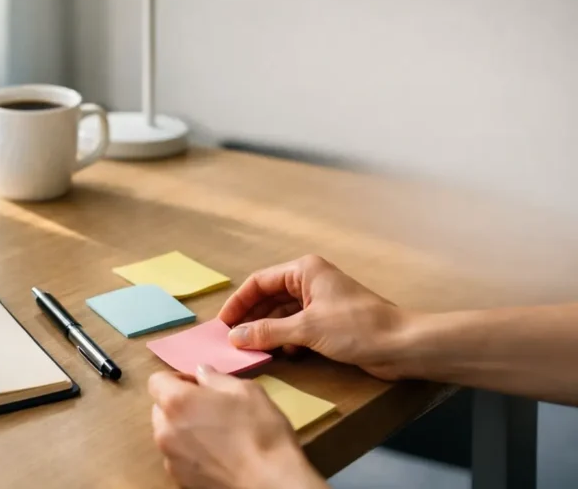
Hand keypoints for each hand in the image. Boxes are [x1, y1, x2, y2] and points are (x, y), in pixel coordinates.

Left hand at [148, 365, 326, 488]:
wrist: (270, 483)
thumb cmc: (260, 432)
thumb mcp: (246, 391)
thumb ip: (217, 378)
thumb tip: (202, 373)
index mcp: (177, 402)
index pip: (157, 380)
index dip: (178, 379)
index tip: (200, 385)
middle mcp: (165, 430)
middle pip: (160, 408)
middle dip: (178, 404)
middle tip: (209, 408)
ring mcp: (170, 458)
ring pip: (167, 434)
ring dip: (183, 428)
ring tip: (214, 434)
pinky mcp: (179, 479)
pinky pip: (177, 457)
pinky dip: (189, 451)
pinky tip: (215, 454)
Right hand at [218, 255, 411, 379]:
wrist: (401, 345)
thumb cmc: (357, 327)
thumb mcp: (306, 329)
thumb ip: (267, 332)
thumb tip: (234, 337)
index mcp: (304, 270)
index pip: (259, 282)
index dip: (239, 302)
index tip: (223, 324)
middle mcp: (310, 281)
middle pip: (269, 297)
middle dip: (251, 318)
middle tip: (232, 339)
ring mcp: (320, 301)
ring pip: (282, 314)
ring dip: (268, 331)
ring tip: (252, 348)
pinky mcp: (329, 321)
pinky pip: (297, 327)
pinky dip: (286, 338)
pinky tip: (283, 353)